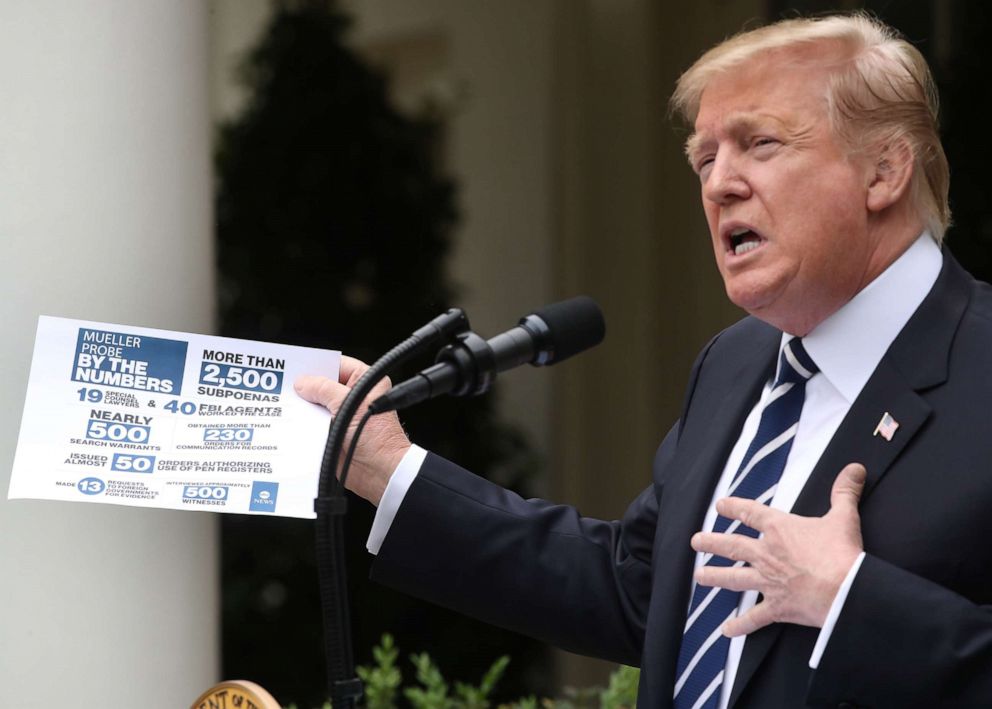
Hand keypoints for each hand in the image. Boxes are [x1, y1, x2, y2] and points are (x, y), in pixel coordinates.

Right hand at [294, 356, 410, 505]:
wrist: (379, 472)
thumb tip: (303, 383)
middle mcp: (354, 396)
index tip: (297, 365)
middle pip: (323, 384)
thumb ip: (324, 390)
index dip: (319, 364)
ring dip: (302, 405)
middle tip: (284, 383)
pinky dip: (302, 422)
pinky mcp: (333, 433)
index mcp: (366, 381)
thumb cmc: (377, 438)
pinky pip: (314, 423)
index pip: (338, 365)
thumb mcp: (348, 405)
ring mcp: (342, 415)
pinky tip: (289, 419)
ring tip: (283, 400)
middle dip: (306, 386)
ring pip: (316, 404)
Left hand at [691, 463, 865, 636]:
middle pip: (732, 546)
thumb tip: (855, 468)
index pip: (750, 513)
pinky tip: (726, 631)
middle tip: (695, 541)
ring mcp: (768, 581)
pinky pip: (754, 618)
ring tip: (699, 576)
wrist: (846, 591)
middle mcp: (766, 554)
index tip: (719, 505)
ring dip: (714, 577)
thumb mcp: (843, 517)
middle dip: (711, 542)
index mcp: (779, 529)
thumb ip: (844, 492)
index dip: (734, 507)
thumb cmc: (842, 553)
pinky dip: (740, 626)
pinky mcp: (776, 607)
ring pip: (734, 578)